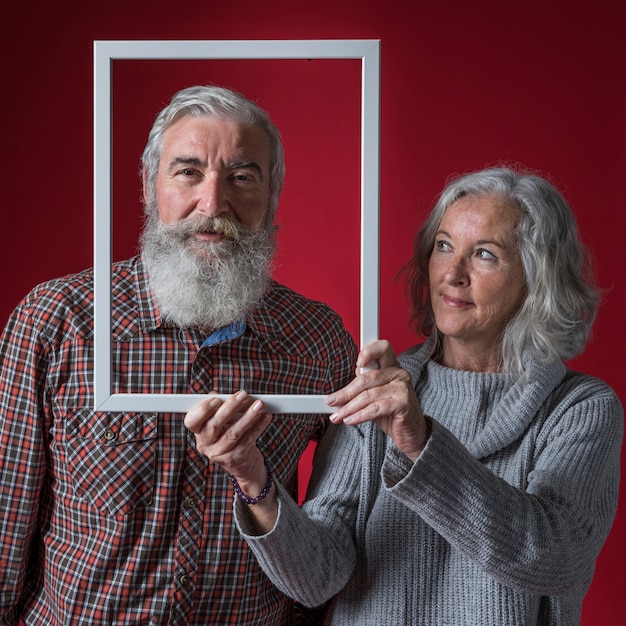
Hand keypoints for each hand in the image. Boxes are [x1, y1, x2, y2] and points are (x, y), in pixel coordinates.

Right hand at [184, 390, 272, 496]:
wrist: (243, 463)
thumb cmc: (230, 433)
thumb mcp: (222, 420)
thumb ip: (220, 407)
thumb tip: (223, 395)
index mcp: (198, 431)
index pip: (191, 421)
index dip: (202, 410)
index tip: (216, 399)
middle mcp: (205, 444)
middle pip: (215, 424)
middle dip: (230, 407)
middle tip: (244, 395)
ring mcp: (220, 453)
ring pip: (233, 433)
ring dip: (248, 416)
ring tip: (260, 405)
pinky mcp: (236, 458)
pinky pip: (248, 439)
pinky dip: (258, 426)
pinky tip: (266, 416)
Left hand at [326, 340, 430, 460]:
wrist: (410, 433)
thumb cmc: (391, 413)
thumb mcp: (374, 396)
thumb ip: (360, 388)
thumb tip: (336, 394)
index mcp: (391, 366)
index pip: (382, 348)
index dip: (369, 351)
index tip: (357, 362)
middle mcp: (398, 373)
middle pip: (367, 377)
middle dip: (346, 392)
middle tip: (332, 401)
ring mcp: (402, 388)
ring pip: (369, 395)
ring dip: (349, 407)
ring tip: (338, 416)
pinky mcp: (403, 404)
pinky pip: (376, 408)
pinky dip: (360, 415)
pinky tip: (350, 420)